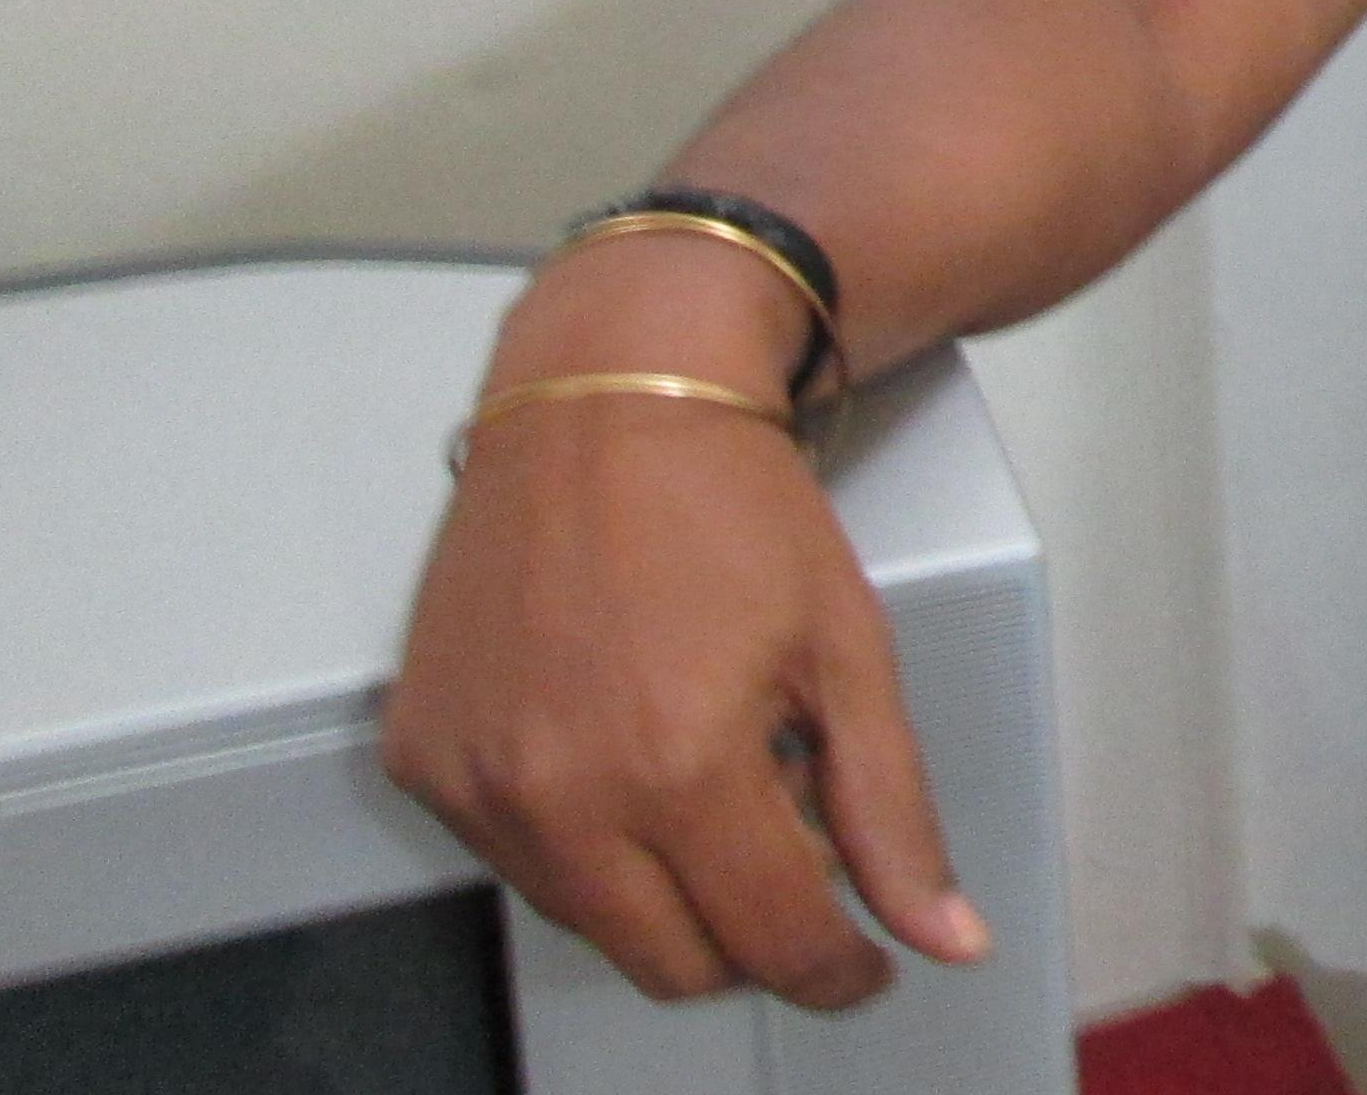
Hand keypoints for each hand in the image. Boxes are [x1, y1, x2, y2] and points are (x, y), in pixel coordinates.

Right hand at [381, 257, 983, 1011]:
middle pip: (671, 962)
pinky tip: (619, 739)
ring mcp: (477, 783)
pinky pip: (511, 856)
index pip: (770, 945)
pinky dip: (577, 834)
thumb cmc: (731, 505)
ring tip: (705, 765)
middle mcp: (559, 794)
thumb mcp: (849, 652)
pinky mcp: (422, 758)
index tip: (864, 960)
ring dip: (660, 885)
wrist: (610, 398)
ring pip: (590, 921)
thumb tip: (944, 936)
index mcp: (678, 769)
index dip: (837, 968)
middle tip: (791, 849)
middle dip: (748, 934)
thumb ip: (893, 812)